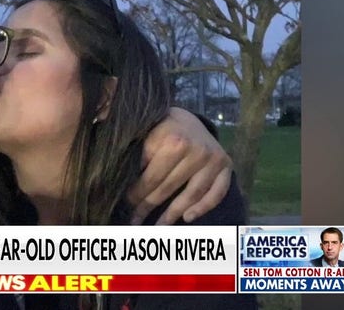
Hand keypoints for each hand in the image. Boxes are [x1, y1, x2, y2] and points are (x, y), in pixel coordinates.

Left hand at [127, 107, 232, 224]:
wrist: (186, 116)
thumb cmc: (160, 127)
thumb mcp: (145, 134)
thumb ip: (135, 155)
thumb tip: (117, 179)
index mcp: (174, 142)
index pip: (151, 178)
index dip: (136, 195)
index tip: (126, 206)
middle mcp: (197, 151)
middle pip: (169, 188)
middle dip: (148, 206)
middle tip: (135, 220)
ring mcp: (214, 158)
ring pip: (192, 194)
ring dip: (173, 214)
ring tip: (158, 226)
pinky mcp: (226, 164)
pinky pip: (217, 192)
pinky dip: (203, 207)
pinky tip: (187, 217)